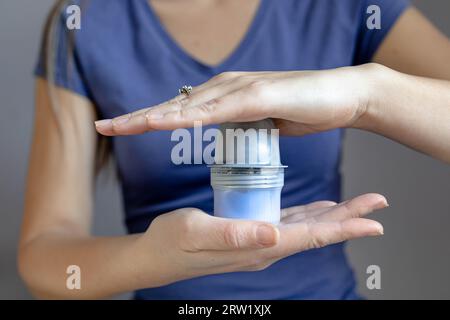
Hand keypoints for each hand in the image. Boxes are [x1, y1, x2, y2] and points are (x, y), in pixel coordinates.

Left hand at [94, 64, 376, 135]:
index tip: (119, 128)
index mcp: (224, 96)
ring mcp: (241, 90)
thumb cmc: (303, 109)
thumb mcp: (262, 122)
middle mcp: (226, 88)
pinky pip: (220, 109)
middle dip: (136, 117)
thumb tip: (230, 136)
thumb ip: (242, 126)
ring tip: (122, 126)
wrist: (343, 96)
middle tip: (103, 126)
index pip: (179, 110)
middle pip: (174, 106)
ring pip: (190, 106)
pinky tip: (170, 121)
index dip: (148, 119)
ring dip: (155, 116)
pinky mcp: (260, 96)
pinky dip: (193, 116)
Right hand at [131, 193, 386, 287]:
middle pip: (316, 232)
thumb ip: (236, 235)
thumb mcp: (199, 232)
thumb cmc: (173, 241)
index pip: (309, 237)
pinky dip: (307, 215)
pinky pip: (287, 223)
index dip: (342, 228)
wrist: (156, 255)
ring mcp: (258, 241)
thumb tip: (274, 236)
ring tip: (356, 206)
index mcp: (259, 247)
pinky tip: (318, 209)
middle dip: (348, 218)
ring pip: (305, 227)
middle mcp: (265, 247)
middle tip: (378, 204)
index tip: (374, 222)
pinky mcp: (250, 233)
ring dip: (333, 216)